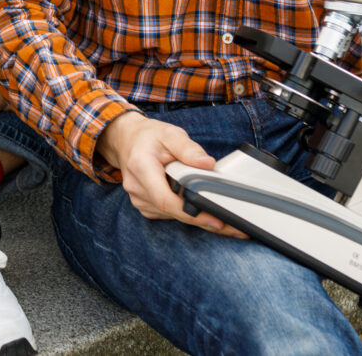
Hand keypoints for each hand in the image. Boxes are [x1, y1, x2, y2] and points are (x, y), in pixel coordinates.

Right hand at [97, 111, 243, 237]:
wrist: (127, 141)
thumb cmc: (149, 137)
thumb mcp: (170, 133)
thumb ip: (188, 148)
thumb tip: (207, 164)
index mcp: (141, 167)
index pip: (165, 199)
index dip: (191, 213)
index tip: (215, 220)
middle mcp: (137, 187)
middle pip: (173, 212)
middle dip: (204, 220)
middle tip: (235, 227)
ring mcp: (139, 200)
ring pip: (173, 216)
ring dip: (198, 219)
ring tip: (225, 219)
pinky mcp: (145, 206)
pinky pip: (170, 215)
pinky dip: (187, 214)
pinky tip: (202, 210)